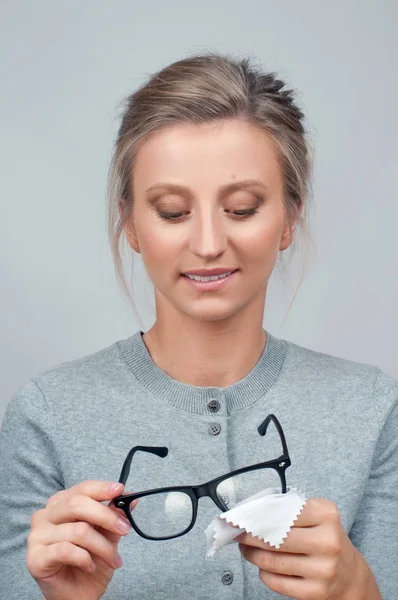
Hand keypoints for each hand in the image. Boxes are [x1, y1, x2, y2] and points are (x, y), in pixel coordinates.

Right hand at [26, 480, 137, 599]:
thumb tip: (130, 498)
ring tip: (112, 559)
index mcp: (60, 504)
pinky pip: (66, 550)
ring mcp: (37, 536)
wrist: (77, 596)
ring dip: (102, 546)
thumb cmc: (90, 562)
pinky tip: (89, 566)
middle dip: (107, 517)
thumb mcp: (107, 535)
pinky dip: (85, 558)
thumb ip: (114, 516)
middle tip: (125, 529)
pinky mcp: (35, 558)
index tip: (120, 490)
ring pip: (78, 530)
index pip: (82, 489)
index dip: (102, 488)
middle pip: (78, 504)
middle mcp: (45, 516)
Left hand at [235, 498, 367, 599]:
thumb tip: (252, 513)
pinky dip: (264, 573)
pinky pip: (276, 582)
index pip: (283, 511)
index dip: (258, 515)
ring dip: (252, 554)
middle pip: (274, 538)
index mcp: (326, 515)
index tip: (242, 516)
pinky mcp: (315, 592)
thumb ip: (290, 510)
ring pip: (271, 561)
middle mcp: (327, 542)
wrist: (350, 575)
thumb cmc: (324, 538)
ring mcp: (323, 569)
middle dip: (249, 535)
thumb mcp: (316, 516)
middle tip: (236, 532)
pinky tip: (262, 566)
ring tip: (245, 548)